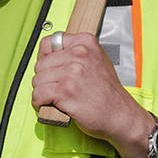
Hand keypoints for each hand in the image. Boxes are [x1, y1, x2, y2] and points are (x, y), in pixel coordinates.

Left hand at [30, 32, 155, 156]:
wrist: (120, 115)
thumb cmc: (106, 92)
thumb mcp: (95, 61)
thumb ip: (73, 53)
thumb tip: (47, 53)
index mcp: (85, 42)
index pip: (48, 43)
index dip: (46, 60)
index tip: (54, 71)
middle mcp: (79, 54)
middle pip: (40, 65)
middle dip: (45, 80)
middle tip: (58, 90)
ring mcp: (72, 72)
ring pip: (37, 81)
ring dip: (42, 93)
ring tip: (57, 99)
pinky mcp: (65, 91)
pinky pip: (38, 95)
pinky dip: (39, 104)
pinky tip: (51, 106)